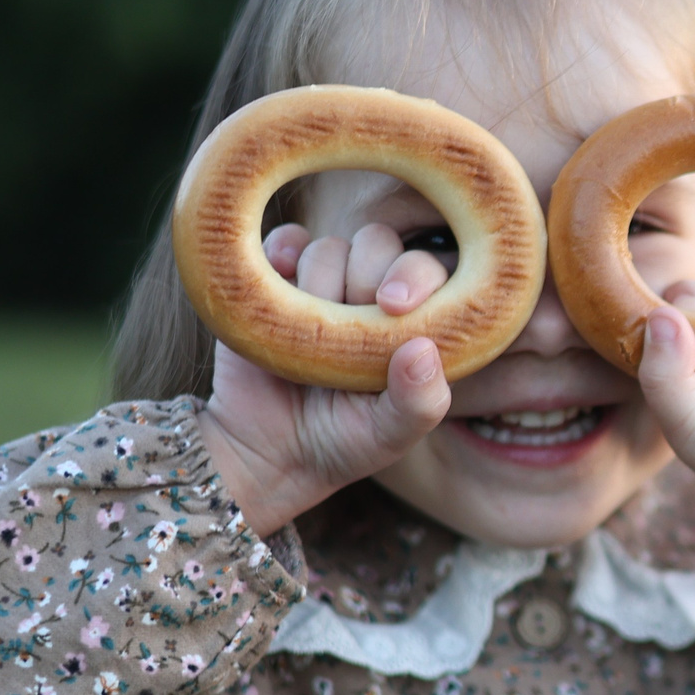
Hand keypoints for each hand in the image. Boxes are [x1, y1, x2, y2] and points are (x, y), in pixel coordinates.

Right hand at [198, 223, 454, 537]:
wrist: (266, 452)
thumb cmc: (342, 443)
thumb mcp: (389, 436)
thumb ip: (420, 402)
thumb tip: (423, 350)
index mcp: (411, 320)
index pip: (428, 270)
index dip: (415, 275)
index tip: (393, 306)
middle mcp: (371, 293)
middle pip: (378, 242)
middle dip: (366, 275)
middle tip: (348, 322)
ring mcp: (322, 283)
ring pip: (328, 247)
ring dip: (318, 284)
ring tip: (307, 338)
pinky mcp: (275, 280)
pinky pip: (284, 242)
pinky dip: (282, 252)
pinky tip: (281, 284)